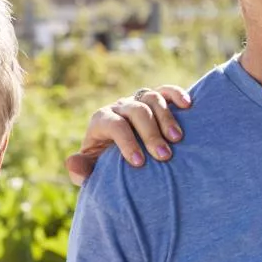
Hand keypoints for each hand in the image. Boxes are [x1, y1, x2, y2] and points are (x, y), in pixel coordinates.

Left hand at [66, 85, 192, 186]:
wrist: (120, 156)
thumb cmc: (105, 166)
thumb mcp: (91, 171)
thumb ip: (80, 170)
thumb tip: (72, 163)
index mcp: (101, 121)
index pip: (114, 125)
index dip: (126, 142)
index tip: (139, 163)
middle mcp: (119, 107)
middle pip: (136, 111)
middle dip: (150, 134)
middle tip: (164, 156)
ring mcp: (137, 100)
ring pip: (152, 98)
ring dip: (166, 118)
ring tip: (177, 139)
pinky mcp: (154, 99)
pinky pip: (166, 90)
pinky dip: (177, 94)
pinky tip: (189, 106)